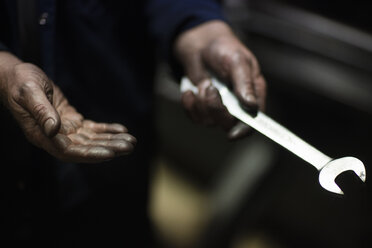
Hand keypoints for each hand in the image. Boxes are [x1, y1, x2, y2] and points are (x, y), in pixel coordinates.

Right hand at [0, 52, 135, 162]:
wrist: (18, 76)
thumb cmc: (20, 82)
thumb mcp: (29, 92)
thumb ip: (41, 111)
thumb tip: (53, 130)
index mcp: (41, 135)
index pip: (69, 151)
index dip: (90, 154)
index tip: (110, 154)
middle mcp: (55, 137)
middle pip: (85, 148)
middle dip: (108, 148)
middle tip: (129, 146)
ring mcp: (64, 130)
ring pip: (92, 139)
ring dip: (111, 141)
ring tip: (131, 141)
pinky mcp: (71, 122)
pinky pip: (92, 128)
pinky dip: (106, 129)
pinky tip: (121, 129)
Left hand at [174, 21, 265, 138]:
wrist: (200, 44)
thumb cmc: (224, 48)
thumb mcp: (237, 60)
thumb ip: (244, 82)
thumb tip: (251, 105)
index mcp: (253, 94)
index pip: (254, 121)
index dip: (245, 131)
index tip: (232, 135)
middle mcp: (238, 105)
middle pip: (228, 124)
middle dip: (215, 108)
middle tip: (209, 87)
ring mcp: (219, 108)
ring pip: (209, 121)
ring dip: (201, 103)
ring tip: (203, 83)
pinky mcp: (202, 107)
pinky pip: (194, 117)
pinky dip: (189, 104)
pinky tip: (190, 91)